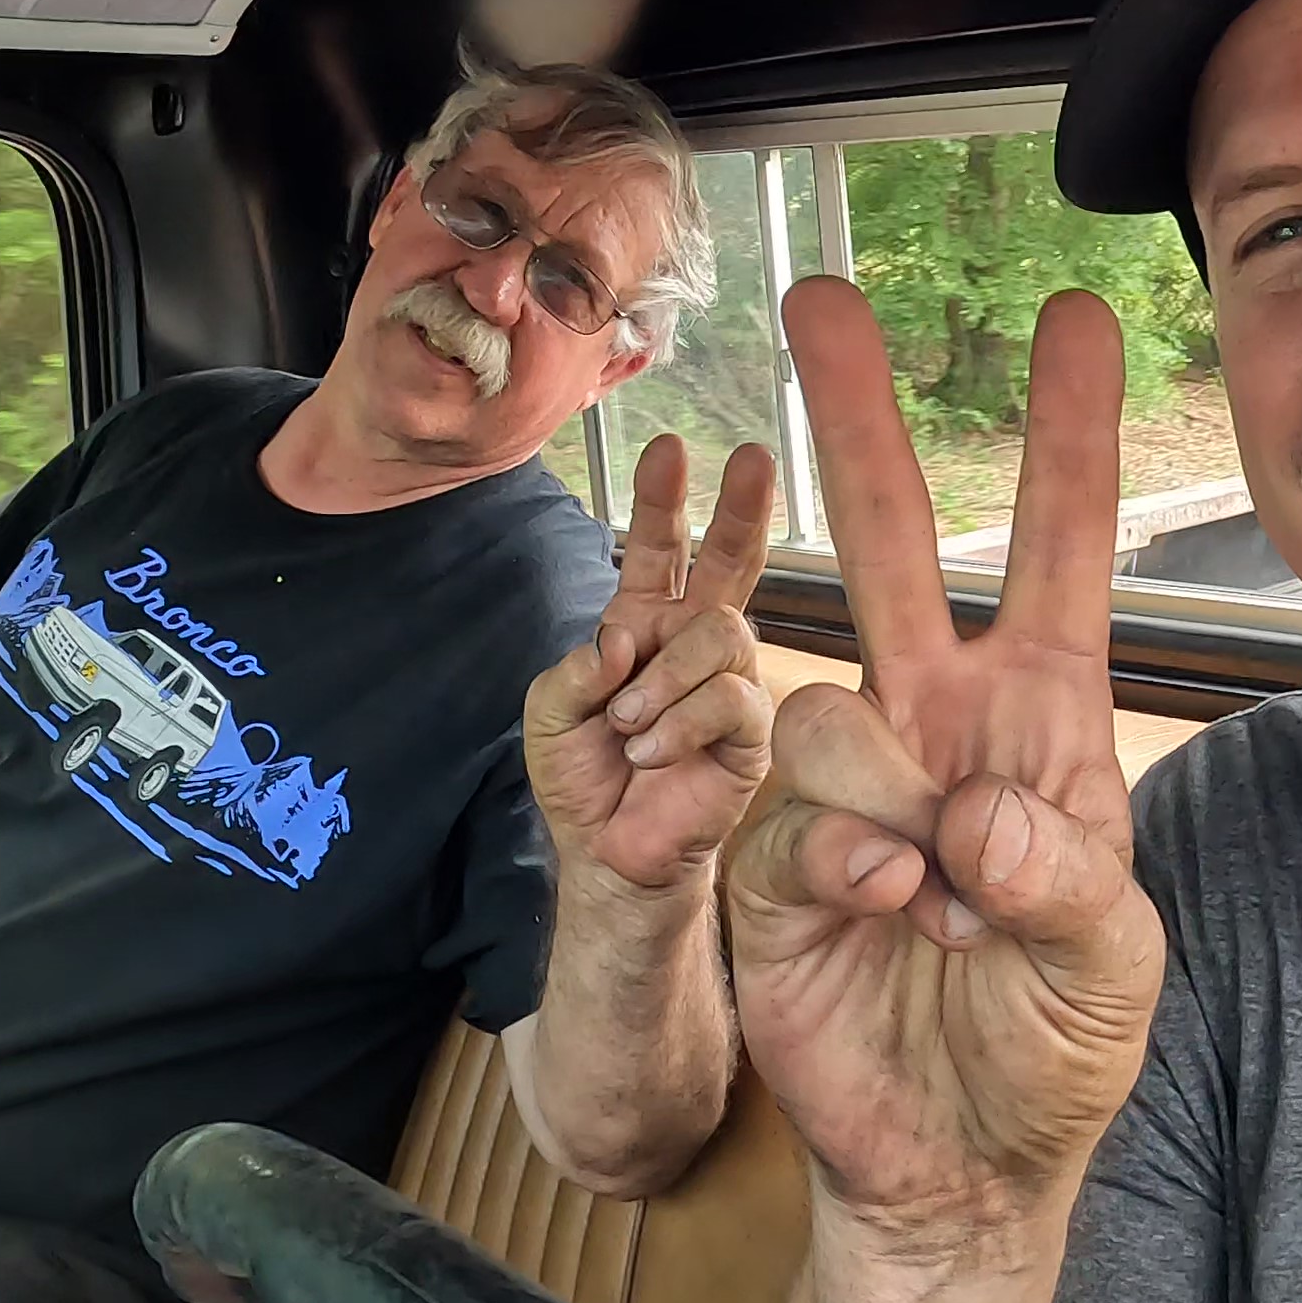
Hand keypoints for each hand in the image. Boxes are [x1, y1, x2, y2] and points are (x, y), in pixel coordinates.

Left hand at [522, 437, 778, 894]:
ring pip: (721, 633)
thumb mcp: (548, 714)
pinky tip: (651, 749)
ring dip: (663, 679)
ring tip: (628, 723)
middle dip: (741, 508)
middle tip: (753, 458)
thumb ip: (574, 669)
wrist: (609, 854)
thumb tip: (623, 638)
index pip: (658, 550)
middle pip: (729, 562)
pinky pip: (729, 698)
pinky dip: (679, 722)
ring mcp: (728, 684)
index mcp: (644, 623)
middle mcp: (693, 644)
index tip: (668, 448)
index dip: (663, 502)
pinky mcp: (750, 732)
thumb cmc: (582, 778)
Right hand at [730, 279, 1162, 1235]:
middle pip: (891, 548)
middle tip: (822, 298)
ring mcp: (850, 791)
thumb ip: (1067, 879)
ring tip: (936, 901)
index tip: (1076, 318)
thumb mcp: (1115, 966)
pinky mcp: (771, 863)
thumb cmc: (1055, 1050)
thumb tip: (977, 813)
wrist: (959, 1166)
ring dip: (886, 802)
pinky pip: (788, 817)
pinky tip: (886, 922)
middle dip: (859, 422)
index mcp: (1044, 728)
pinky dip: (844, 868)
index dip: (1069, 440)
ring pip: (827, 704)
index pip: (1059, 557)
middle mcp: (938, 729)